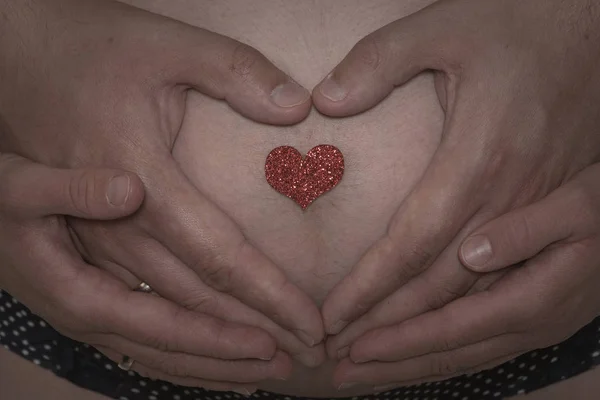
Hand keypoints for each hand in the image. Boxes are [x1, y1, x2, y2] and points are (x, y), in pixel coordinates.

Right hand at [0, 0, 323, 372]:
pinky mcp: (68, 258)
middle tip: (304, 356)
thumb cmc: (87, 49)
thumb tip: (296, 108)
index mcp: (132, 174)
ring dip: (209, 355)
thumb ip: (229, 71)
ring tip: (264, 371)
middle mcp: (101, 228)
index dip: (267, 295)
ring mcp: (77, 250)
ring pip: (148, 326)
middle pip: (183, 305)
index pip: (213, 256)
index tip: (312, 324)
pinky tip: (202, 357)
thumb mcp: (163, 43)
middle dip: (247, 338)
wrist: (10, 62)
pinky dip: (166, 346)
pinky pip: (120, 319)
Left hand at [311, 0, 599, 357]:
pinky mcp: (554, 214)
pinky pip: (513, 285)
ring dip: (428, 338)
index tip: (331, 317)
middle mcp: (515, 197)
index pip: (415, 243)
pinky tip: (438, 340)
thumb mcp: (447, 24)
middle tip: (342, 361)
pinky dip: (471, 320)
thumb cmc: (524, 23)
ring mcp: (541, 212)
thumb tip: (325, 101)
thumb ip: (380, 61)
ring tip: (376, 365)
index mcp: (484, 156)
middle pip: (447, 287)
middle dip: (393, 330)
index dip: (371, 286)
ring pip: (483, 297)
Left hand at [328, 162, 599, 388]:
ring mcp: (529, 329)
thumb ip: (527, 231)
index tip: (354, 344)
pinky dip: (432, 358)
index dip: (401, 338)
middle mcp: (528, 325)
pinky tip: (406, 360)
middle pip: (447, 353)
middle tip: (338, 375)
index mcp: (535, 295)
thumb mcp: (581, 206)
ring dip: (405, 368)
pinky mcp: (526, 322)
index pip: (452, 325)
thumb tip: (473, 253)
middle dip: (390, 365)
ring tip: (359, 375)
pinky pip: (471, 349)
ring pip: (456, 358)